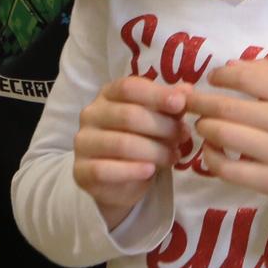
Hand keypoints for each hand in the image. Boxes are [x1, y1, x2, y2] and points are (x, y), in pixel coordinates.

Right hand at [74, 76, 188, 228]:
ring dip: (155, 151)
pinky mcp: (80, 171)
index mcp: (108, 94)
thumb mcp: (161, 118)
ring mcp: (83, 142)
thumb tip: (188, 90)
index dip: (156, 94)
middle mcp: (90, 114)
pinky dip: (132, 170)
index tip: (181, 104)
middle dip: (162, 127)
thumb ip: (172, 104)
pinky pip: (105, 170)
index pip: (129, 87)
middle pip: (128, 115)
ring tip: (173, 156)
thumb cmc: (144, 138)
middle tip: (182, 137)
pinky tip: (150, 171)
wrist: (123, 180)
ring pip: (121, 143)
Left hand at [186, 60, 267, 204]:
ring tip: (204, 125)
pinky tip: (210, 150)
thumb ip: (265, 74)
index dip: (220, 76)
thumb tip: (227, 66)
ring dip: (204, 128)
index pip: (245, 77)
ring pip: (223, 135)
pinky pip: (226, 168)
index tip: (212, 78)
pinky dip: (209, 157)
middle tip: (189, 103)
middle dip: (199, 103)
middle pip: (226, 108)